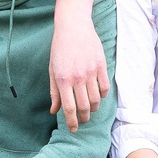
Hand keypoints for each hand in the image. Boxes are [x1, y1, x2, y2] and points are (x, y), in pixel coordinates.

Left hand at [50, 13, 108, 130]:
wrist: (73, 27)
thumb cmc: (60, 49)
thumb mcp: (52, 70)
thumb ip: (54, 92)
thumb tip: (54, 111)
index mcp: (63, 80)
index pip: (69, 108)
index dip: (72, 122)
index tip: (73, 129)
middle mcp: (78, 78)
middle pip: (84, 107)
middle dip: (83, 118)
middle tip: (82, 122)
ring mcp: (91, 72)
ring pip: (96, 100)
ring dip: (93, 109)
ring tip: (89, 110)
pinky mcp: (101, 66)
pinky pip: (104, 88)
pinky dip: (101, 96)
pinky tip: (97, 96)